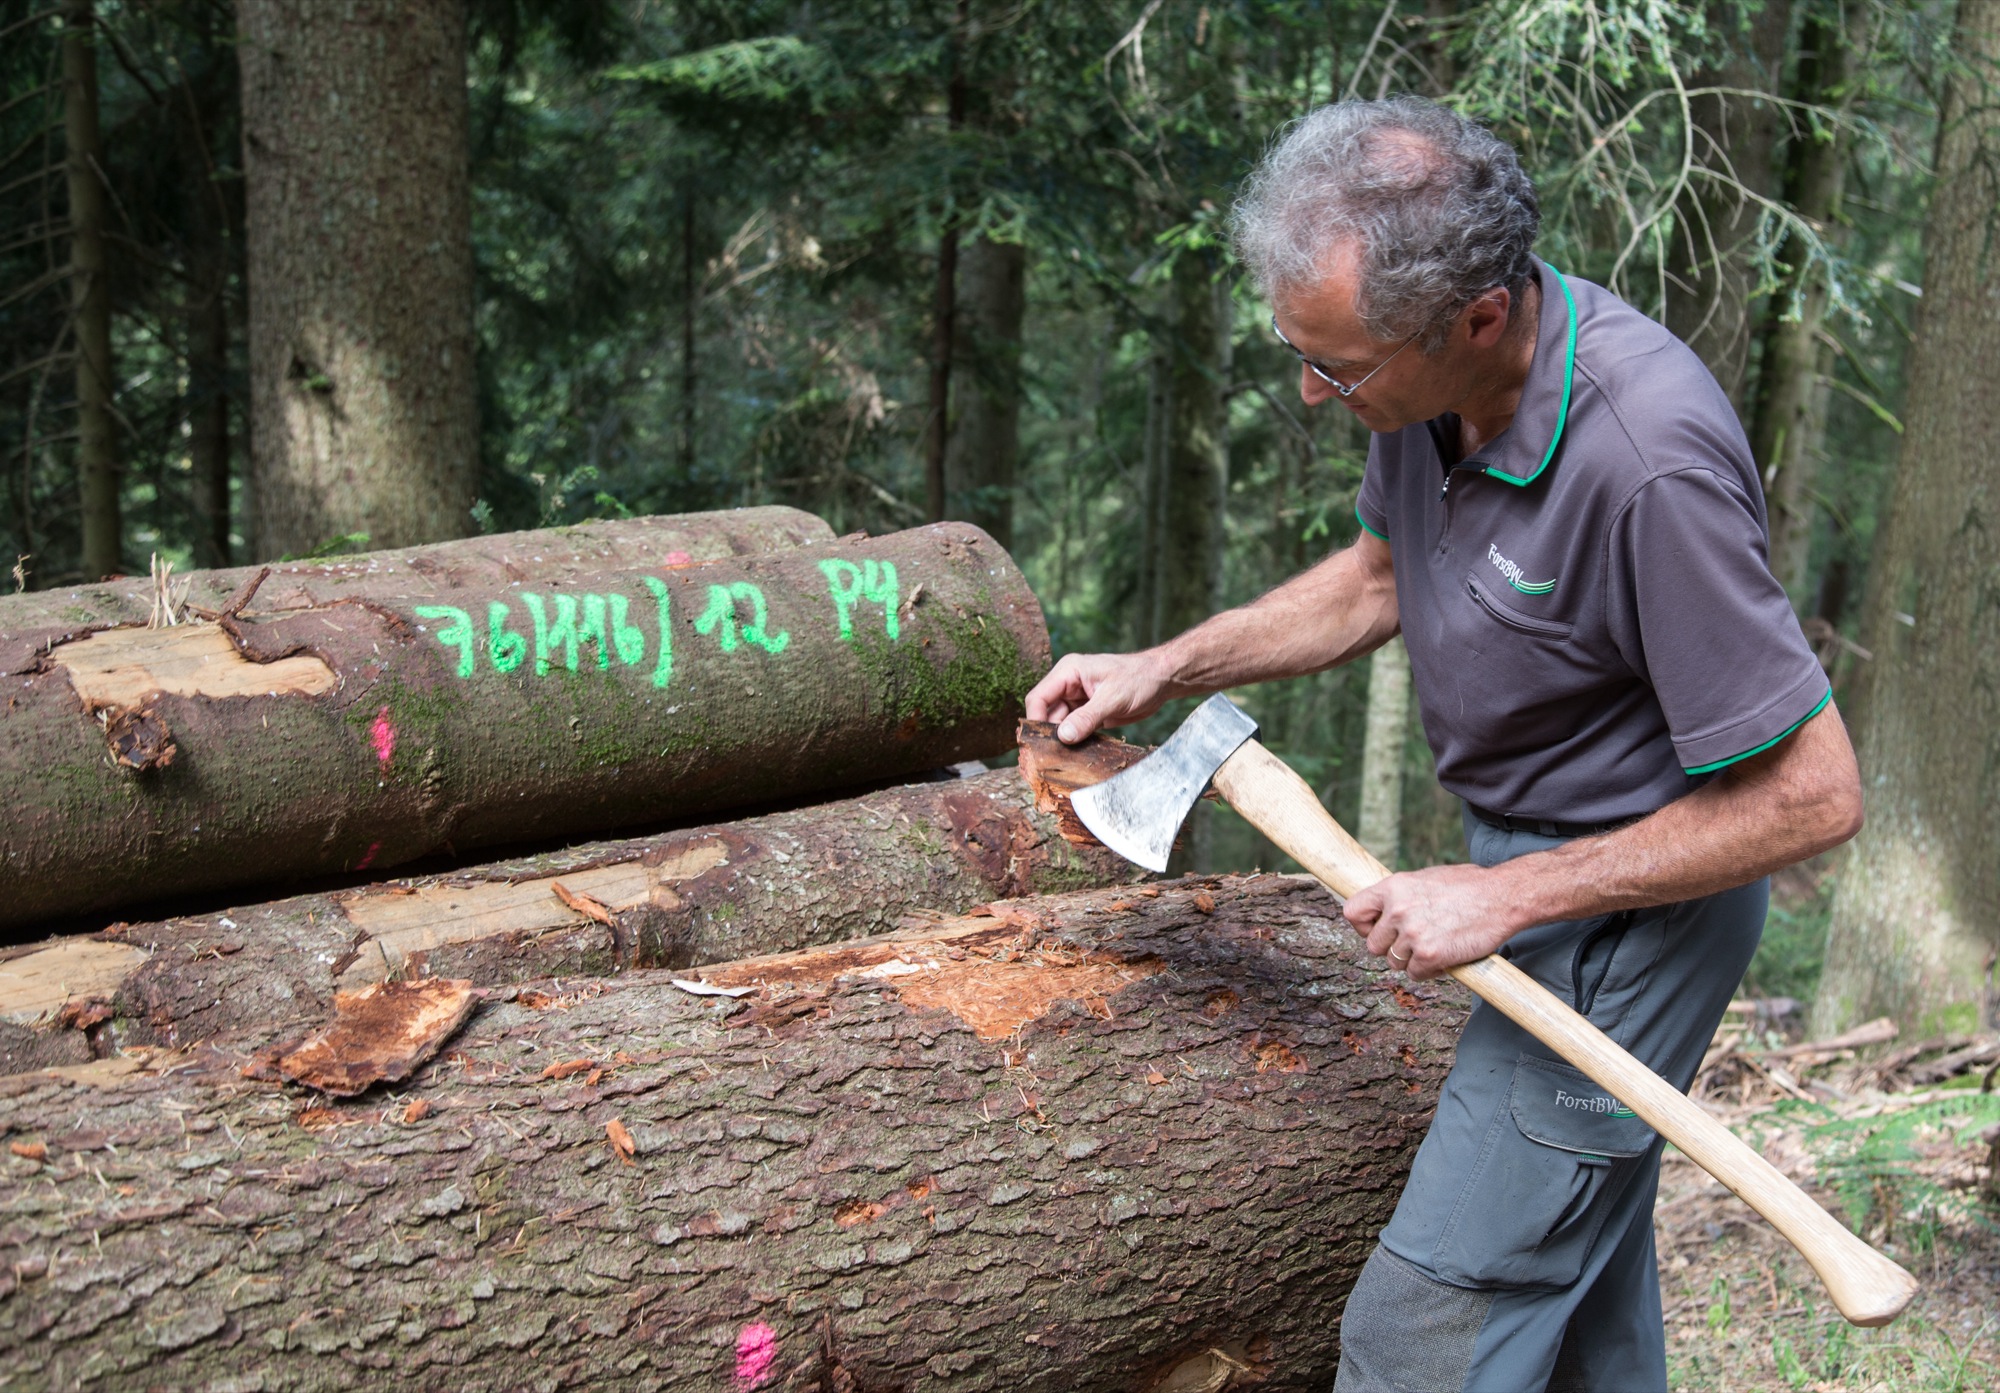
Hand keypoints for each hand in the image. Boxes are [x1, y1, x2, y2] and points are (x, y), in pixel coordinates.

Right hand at [1024, 650, 1178, 743]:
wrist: (1162, 680)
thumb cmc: (1140, 678)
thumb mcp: (1113, 698)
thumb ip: (1087, 717)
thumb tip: (1063, 736)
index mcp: (1069, 672)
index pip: (1039, 697)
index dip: (1035, 720)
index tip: (1039, 743)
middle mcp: (1069, 685)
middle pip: (1046, 713)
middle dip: (1049, 734)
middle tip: (1051, 757)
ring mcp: (1078, 700)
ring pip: (1059, 724)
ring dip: (1063, 740)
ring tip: (1065, 758)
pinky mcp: (1088, 712)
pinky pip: (1074, 729)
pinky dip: (1075, 741)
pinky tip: (1078, 753)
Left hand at [1341, 863, 1525, 979]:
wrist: (1503, 897)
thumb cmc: (1468, 887)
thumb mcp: (1425, 879)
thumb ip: (1400, 895)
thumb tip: (1380, 912)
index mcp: (1393, 887)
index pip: (1352, 912)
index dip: (1363, 926)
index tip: (1378, 930)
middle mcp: (1397, 910)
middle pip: (1373, 945)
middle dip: (1392, 947)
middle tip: (1415, 942)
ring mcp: (1412, 934)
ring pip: (1394, 962)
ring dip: (1411, 960)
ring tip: (1435, 944)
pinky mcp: (1429, 955)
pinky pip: (1415, 974)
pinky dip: (1428, 971)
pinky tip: (1445, 956)